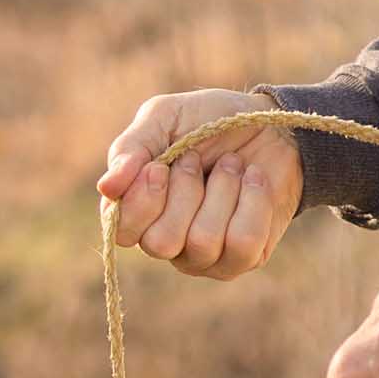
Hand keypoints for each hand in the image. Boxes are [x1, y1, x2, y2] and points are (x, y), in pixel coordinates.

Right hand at [97, 89, 302, 279]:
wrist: (272, 125)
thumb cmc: (211, 122)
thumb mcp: (164, 118)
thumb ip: (131, 148)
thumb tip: (106, 187)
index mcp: (139, 212)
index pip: (121, 233)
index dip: (141, 201)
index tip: (161, 166)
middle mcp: (167, 243)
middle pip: (161, 243)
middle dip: (186, 191)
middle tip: (199, 160)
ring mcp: (205, 258)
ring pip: (203, 241)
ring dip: (223, 190)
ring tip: (232, 166)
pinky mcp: (243, 259)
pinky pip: (243, 242)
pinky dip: (253, 200)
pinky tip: (254, 182)